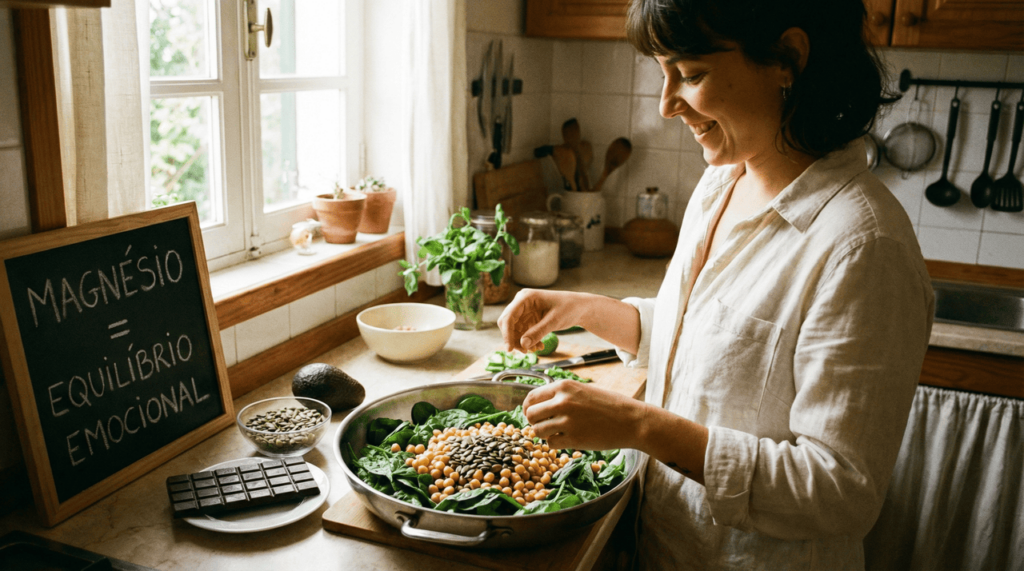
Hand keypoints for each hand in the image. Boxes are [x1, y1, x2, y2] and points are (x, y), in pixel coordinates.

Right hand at [497, 289, 585, 352]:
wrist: (579, 308)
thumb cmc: (569, 308)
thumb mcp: (554, 321)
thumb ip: (538, 332)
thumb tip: (523, 344)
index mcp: (525, 297)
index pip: (508, 317)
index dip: (507, 334)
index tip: (510, 349)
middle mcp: (521, 303)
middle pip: (508, 324)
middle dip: (514, 339)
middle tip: (525, 352)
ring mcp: (525, 311)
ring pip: (514, 331)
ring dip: (522, 342)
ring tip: (536, 349)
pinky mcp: (529, 319)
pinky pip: (522, 333)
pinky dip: (528, 341)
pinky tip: (539, 346)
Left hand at [522, 380, 647, 450]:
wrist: (631, 420)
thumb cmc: (609, 405)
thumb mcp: (583, 390)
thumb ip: (561, 395)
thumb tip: (538, 405)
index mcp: (564, 386)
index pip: (532, 397)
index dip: (527, 408)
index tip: (531, 414)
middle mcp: (563, 401)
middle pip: (530, 415)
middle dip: (534, 422)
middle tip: (543, 426)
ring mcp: (568, 421)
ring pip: (538, 430)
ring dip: (543, 434)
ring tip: (556, 433)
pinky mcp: (574, 439)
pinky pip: (551, 443)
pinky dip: (554, 443)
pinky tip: (566, 440)